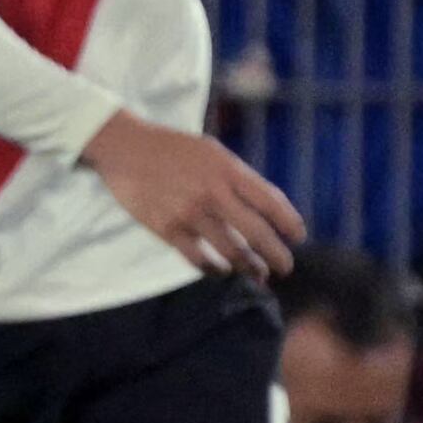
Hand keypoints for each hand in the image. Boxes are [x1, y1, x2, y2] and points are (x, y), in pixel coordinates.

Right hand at [82, 112, 305, 280]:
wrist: (125, 148)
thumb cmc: (173, 148)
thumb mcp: (212, 151)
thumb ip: (237, 178)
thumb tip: (264, 208)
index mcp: (228, 169)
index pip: (271, 201)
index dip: (290, 223)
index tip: (298, 237)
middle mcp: (213, 192)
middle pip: (257, 234)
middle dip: (277, 255)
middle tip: (285, 267)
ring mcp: (189, 213)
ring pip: (231, 251)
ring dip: (249, 268)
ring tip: (258, 274)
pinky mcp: (167, 228)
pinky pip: (198, 258)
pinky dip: (214, 269)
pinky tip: (221, 271)